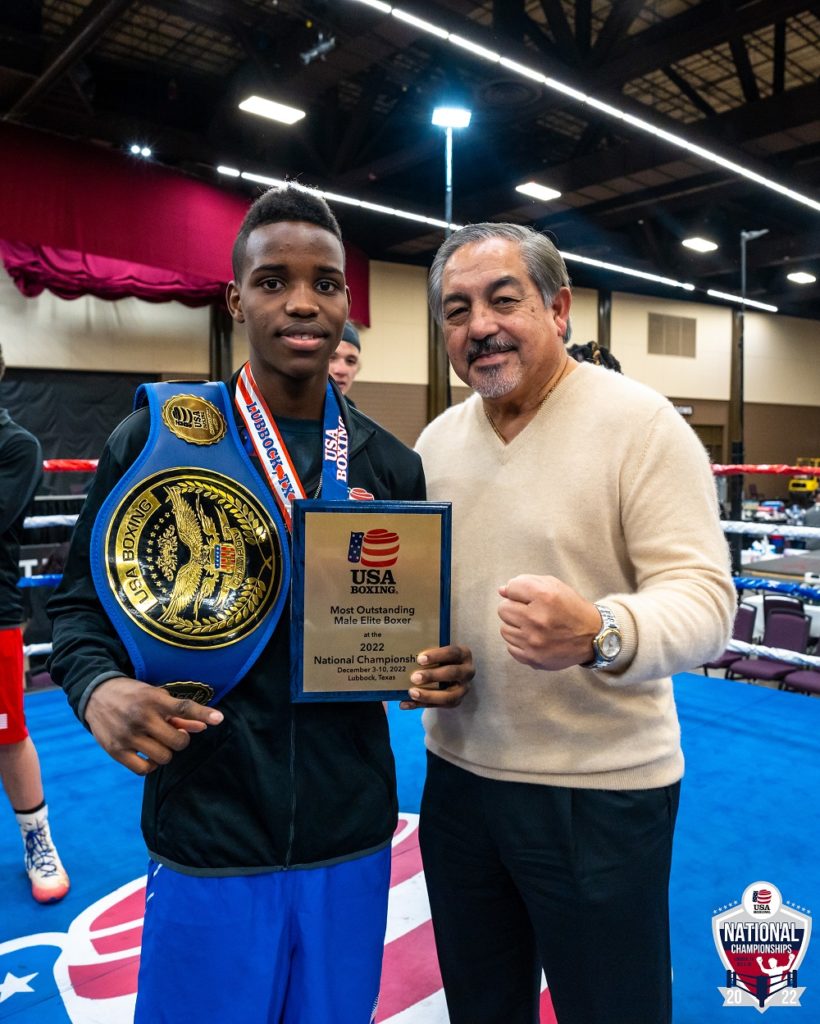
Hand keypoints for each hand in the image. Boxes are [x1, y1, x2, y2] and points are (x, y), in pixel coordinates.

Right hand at [84, 676, 223, 775]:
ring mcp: (128, 736)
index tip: (219, 719)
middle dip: (181, 740)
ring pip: (163, 757)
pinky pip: (144, 770)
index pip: (183, 708)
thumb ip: (180, 713)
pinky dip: (151, 765)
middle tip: (174, 734)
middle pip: (178, 741)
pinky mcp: (116, 751)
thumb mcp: (156, 696)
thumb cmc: (134, 696)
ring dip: (166, 752)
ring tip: (158, 742)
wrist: (96, 695)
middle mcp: (141, 717)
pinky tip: (148, 755)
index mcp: (153, 699)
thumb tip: (204, 726)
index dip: (203, 713)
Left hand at [399, 644, 473, 709]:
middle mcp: (467, 671)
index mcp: (464, 654)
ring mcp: (464, 689)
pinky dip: (420, 705)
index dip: (437, 655)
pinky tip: (406, 703)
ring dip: (428, 695)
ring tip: (412, 693)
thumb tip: (404, 653)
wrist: (448, 672)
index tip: (420, 659)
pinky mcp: (456, 702)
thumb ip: (427, 654)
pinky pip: (439, 706)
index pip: (453, 652)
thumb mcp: (439, 653)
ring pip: (449, 696)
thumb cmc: (440, 659)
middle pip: (453, 673)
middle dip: (432, 676)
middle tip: (414, 677)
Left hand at [497, 574, 600, 669]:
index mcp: (544, 596)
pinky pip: (510, 647)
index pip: (511, 588)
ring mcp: (533, 640)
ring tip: (533, 626)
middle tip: (531, 613)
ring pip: (504, 629)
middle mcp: (537, 618)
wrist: (593, 638)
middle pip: (503, 609)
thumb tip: (501, 590)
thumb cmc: (571, 609)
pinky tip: (534, 639)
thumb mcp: (555, 587)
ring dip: (516, 626)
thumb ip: (526, 583)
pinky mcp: (532, 658)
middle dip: (515, 609)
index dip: (519, 591)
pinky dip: (520, 643)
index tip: (529, 597)